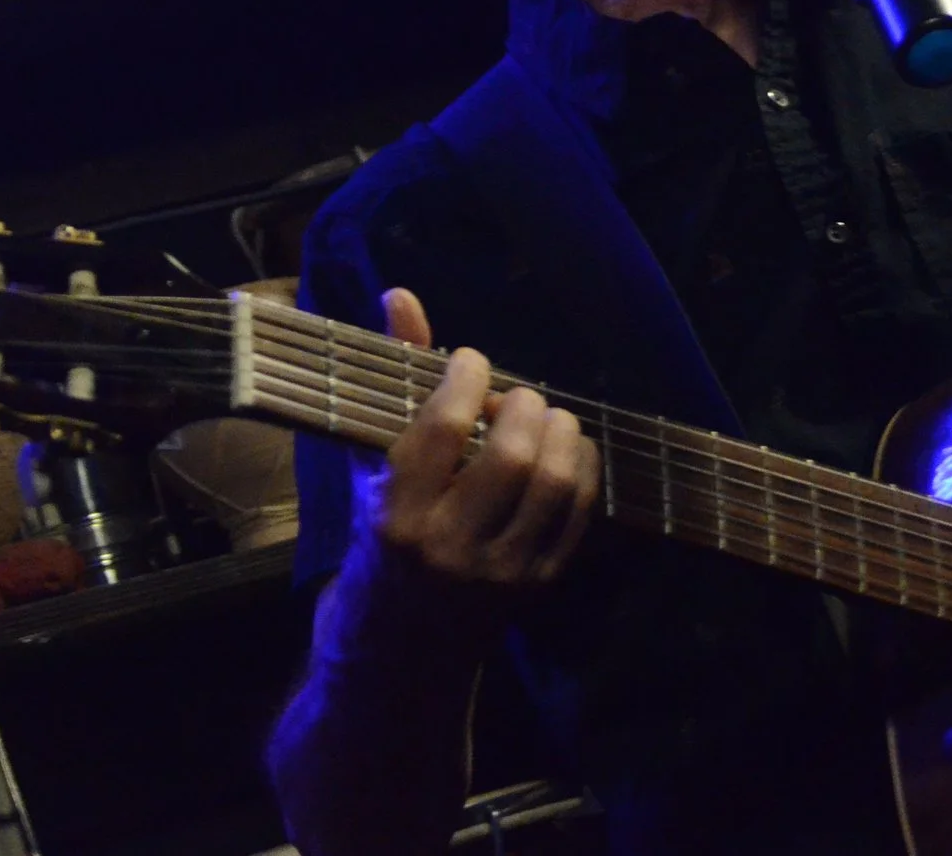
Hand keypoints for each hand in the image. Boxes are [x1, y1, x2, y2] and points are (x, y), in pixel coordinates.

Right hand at [369, 287, 599, 590]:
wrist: (396, 656)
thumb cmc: (374, 547)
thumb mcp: (369, 472)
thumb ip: (391, 384)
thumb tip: (401, 295)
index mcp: (395, 518)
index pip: (443, 428)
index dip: (465, 377)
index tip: (469, 361)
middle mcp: (450, 547)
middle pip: (513, 453)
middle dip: (523, 405)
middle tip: (512, 397)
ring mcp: (502, 571)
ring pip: (555, 480)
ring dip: (560, 431)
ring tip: (542, 419)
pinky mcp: (540, 583)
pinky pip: (580, 510)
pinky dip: (582, 467)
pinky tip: (564, 451)